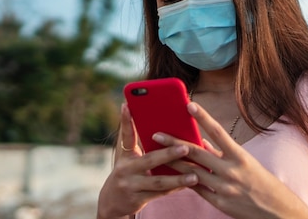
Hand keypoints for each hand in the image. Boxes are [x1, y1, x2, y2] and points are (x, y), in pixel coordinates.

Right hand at [96, 103, 199, 218]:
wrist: (112, 202)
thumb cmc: (127, 172)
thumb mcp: (127, 157)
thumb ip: (137, 142)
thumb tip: (151, 122)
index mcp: (124, 155)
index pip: (126, 135)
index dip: (125, 120)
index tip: (128, 105)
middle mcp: (125, 169)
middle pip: (149, 160)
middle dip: (168, 154)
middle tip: (185, 147)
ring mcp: (131, 185)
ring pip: (157, 181)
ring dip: (177, 178)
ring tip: (195, 174)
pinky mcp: (137, 199)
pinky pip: (160, 194)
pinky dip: (175, 188)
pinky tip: (189, 185)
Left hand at [152, 102, 307, 218]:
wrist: (278, 211)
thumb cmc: (260, 181)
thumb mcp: (245, 162)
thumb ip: (221, 152)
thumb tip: (200, 141)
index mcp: (239, 156)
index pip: (218, 132)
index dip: (203, 117)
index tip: (189, 104)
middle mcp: (231, 170)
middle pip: (196, 152)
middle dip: (174, 142)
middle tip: (156, 134)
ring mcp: (224, 187)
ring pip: (191, 171)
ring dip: (173, 161)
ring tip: (157, 154)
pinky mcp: (220, 202)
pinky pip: (197, 189)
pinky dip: (183, 180)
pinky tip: (170, 174)